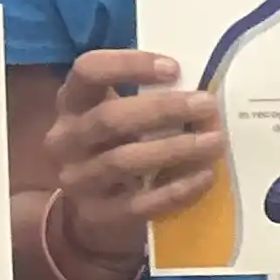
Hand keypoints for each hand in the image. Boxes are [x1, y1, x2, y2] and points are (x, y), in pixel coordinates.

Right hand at [43, 50, 225, 266]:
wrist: (94, 212)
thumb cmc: (117, 147)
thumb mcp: (120, 116)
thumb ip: (147, 98)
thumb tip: (201, 86)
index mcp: (71, 103)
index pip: (88, 70)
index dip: (129, 65)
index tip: (174, 69)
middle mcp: (65, 140)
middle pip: (109, 117)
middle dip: (163, 109)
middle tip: (206, 105)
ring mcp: (77, 180)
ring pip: (124, 160)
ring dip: (175, 149)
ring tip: (215, 141)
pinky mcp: (97, 215)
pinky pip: (140, 203)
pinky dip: (176, 189)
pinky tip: (205, 176)